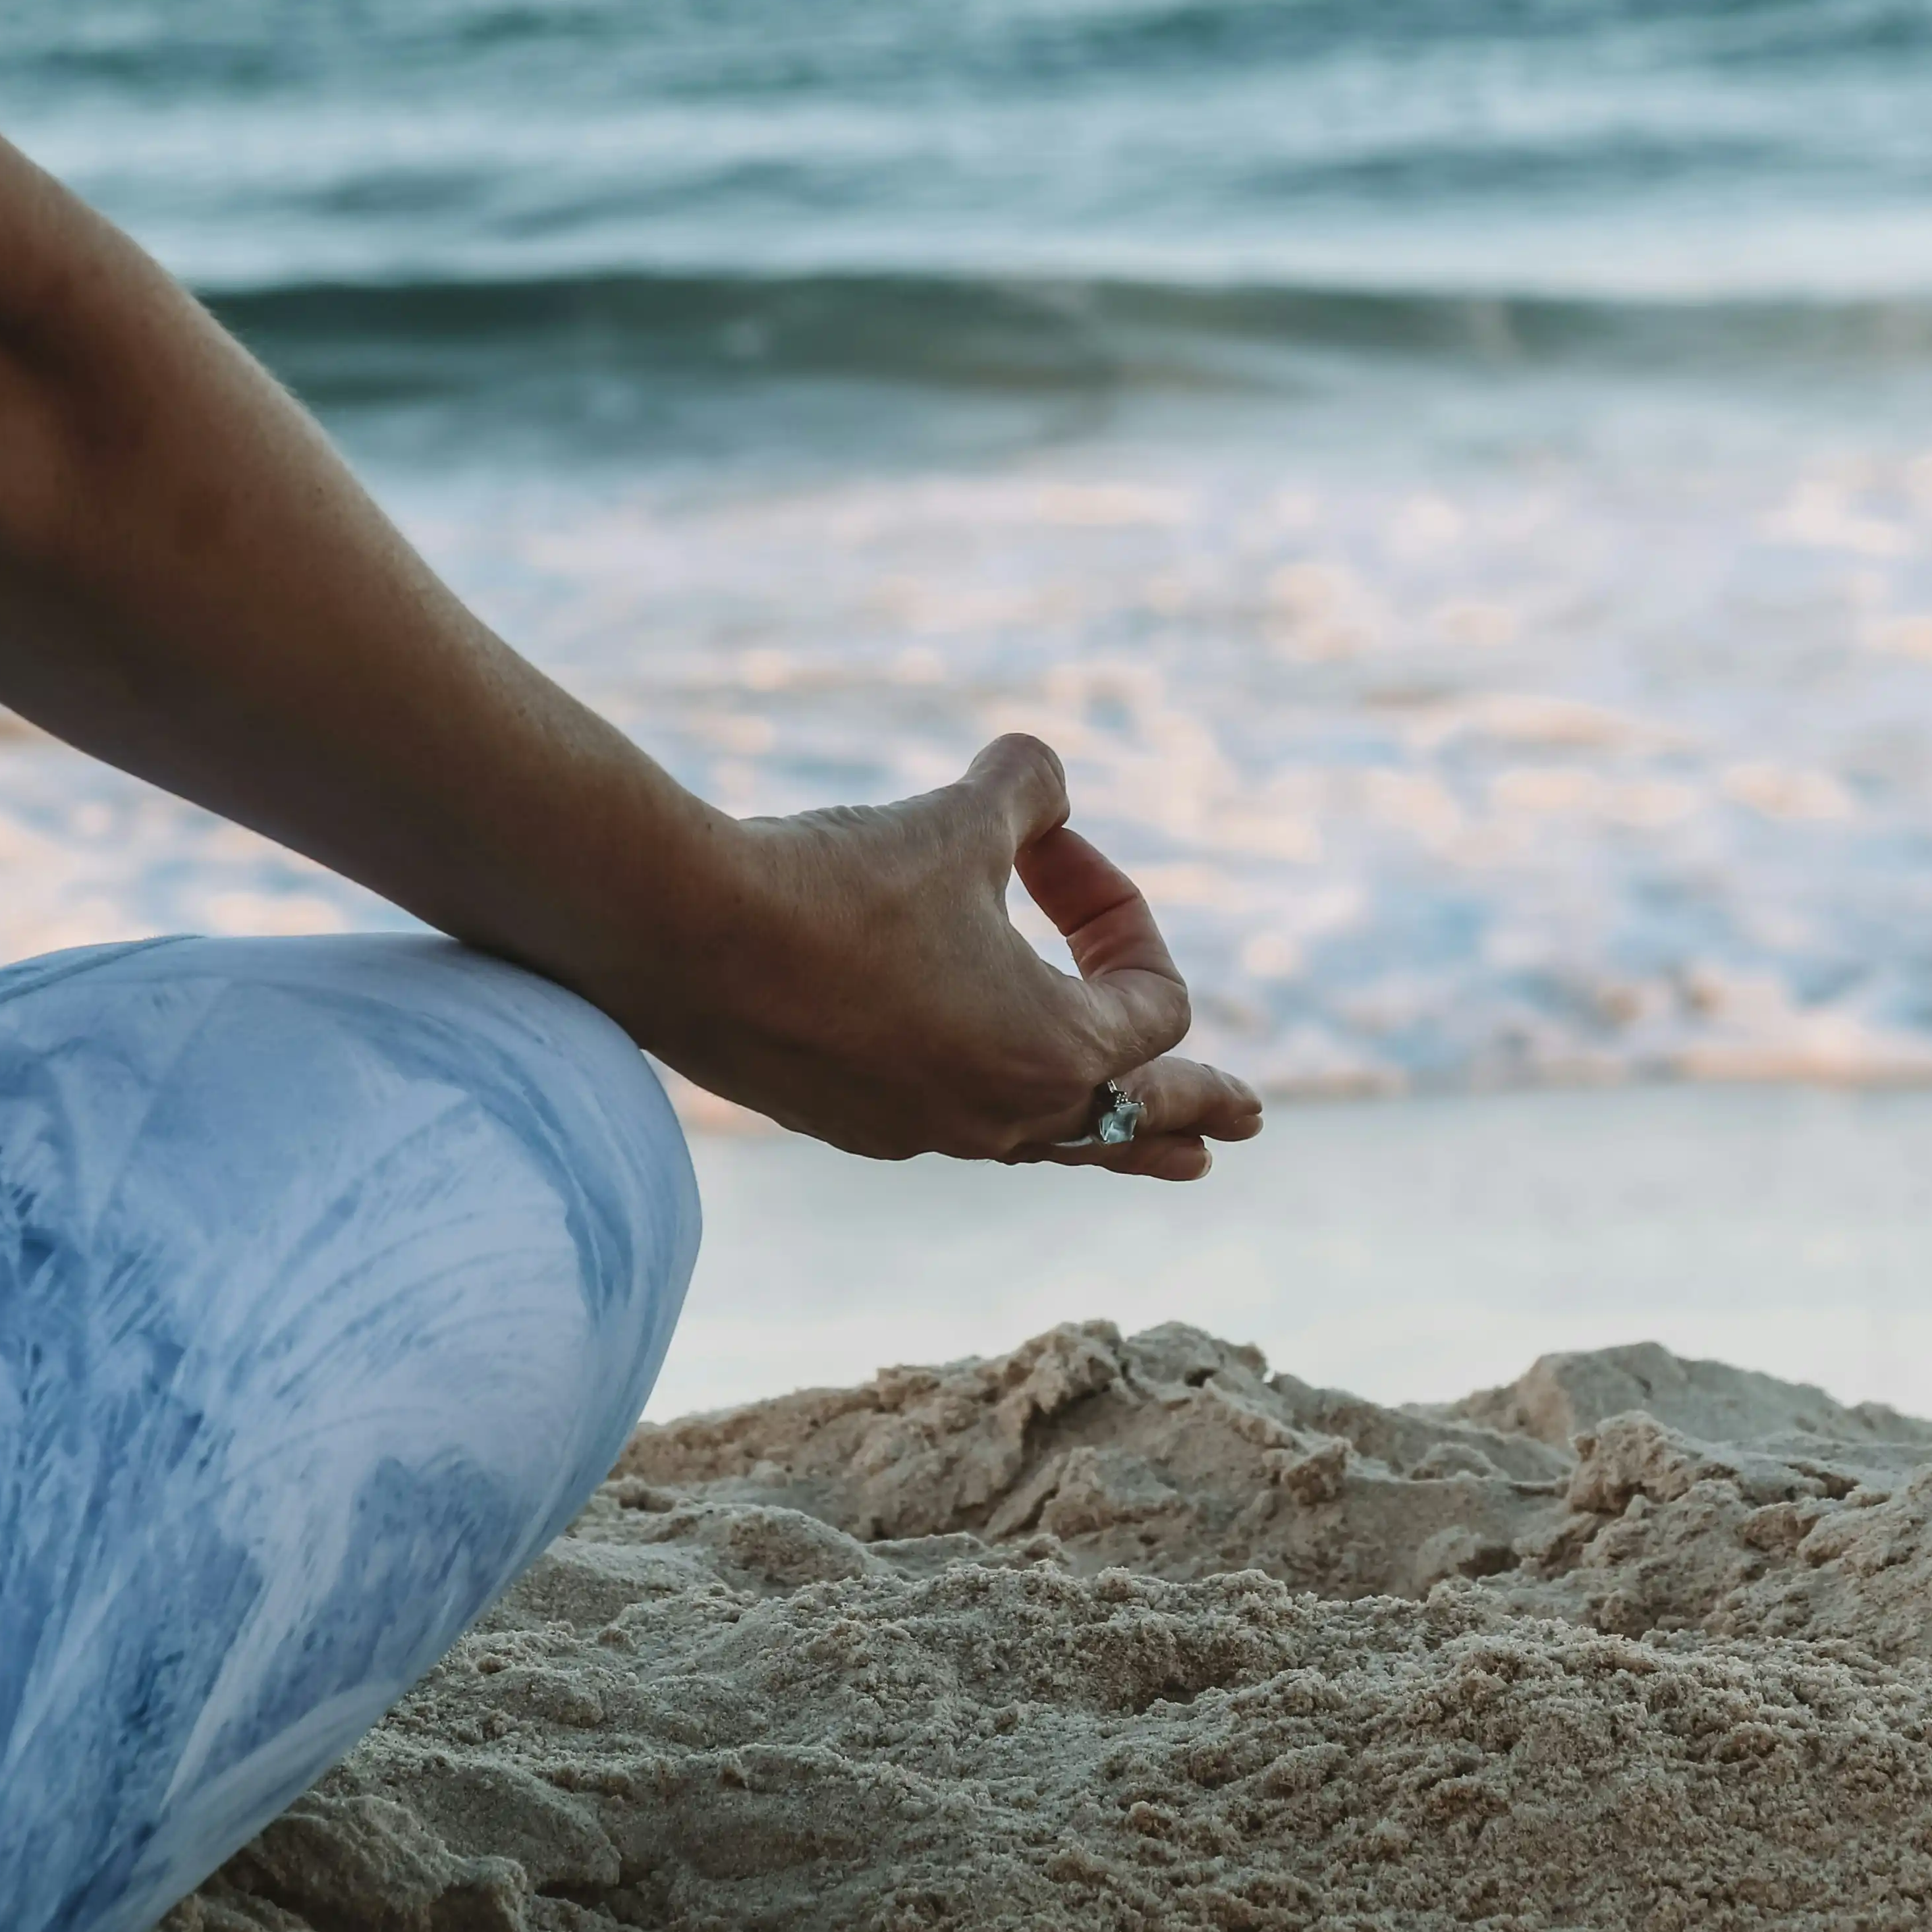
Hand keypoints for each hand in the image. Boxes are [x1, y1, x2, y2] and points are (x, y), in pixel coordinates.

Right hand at [629, 735, 1262, 1180]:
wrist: (684, 937)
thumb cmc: (837, 881)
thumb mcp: (957, 818)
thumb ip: (1028, 790)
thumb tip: (1045, 777)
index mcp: (1055, 1052)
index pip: (1153, 1001)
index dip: (1120, 909)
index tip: (1050, 845)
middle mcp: (1001, 1114)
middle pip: (1132, 1120)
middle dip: (1194, 1108)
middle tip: (1247, 1123)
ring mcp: (925, 1131)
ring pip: (1047, 1142)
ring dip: (1108, 1134)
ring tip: (1166, 1154)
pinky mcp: (853, 1121)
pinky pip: (957, 1125)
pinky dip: (996, 1105)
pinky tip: (985, 1099)